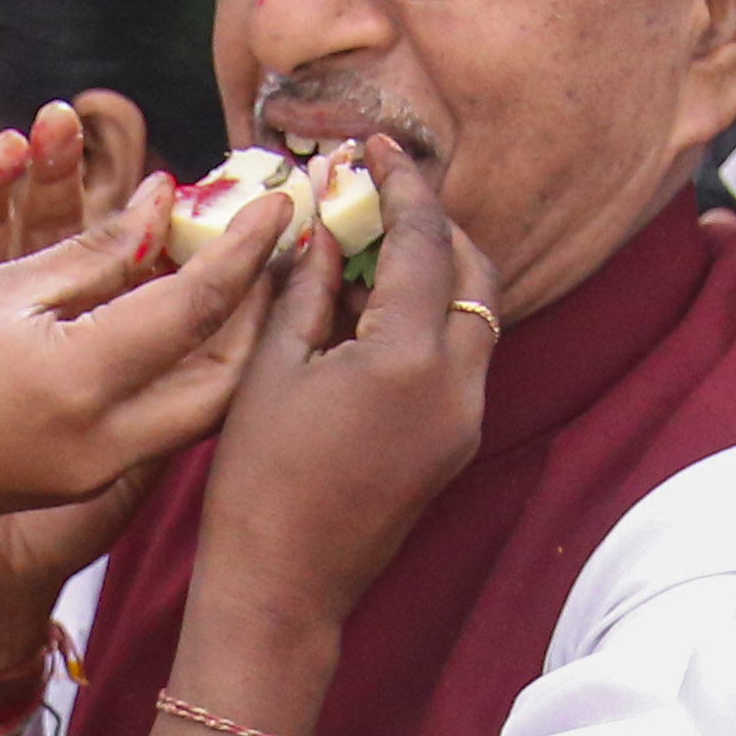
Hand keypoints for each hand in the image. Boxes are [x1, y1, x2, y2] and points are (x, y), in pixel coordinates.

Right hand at [0, 168, 285, 541]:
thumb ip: (92, 253)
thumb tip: (162, 204)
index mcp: (83, 383)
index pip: (193, 308)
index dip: (240, 250)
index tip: (277, 204)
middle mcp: (106, 440)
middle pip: (218, 372)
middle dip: (250, 310)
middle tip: (264, 252)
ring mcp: (98, 471)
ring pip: (194, 401)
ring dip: (215, 334)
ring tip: (228, 278)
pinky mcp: (82, 480)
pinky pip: (153, 420)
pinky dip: (171, 369)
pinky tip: (174, 325)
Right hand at [180, 139, 496, 642]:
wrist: (283, 589)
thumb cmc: (258, 483)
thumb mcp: (269, 369)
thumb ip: (304, 288)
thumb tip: (318, 226)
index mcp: (410, 358)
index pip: (422, 240)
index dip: (400, 183)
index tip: (375, 145)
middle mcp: (458, 386)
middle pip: (474, 271)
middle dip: (433, 224)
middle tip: (379, 194)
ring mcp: (465, 419)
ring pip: (476, 315)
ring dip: (436, 271)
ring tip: (366, 249)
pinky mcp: (455, 445)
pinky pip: (461, 358)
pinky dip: (431, 318)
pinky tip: (371, 311)